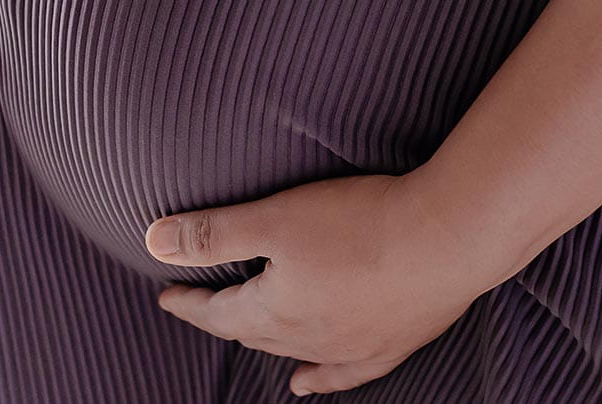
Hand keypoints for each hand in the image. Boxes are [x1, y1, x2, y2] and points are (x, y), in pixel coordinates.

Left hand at [142, 172, 520, 395]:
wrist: (449, 238)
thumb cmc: (360, 223)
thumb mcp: (273, 219)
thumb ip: (212, 232)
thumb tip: (153, 242)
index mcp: (275, 311)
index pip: (218, 312)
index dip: (189, 301)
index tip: (167, 295)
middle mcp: (309, 339)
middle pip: (253, 333)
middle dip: (224, 318)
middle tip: (203, 304)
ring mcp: (352, 347)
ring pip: (294, 352)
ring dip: (265, 343)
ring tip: (244, 341)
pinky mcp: (392, 343)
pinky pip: (344, 372)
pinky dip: (319, 377)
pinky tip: (305, 383)